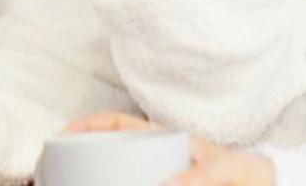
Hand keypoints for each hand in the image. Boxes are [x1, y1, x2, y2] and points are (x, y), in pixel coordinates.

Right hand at [64, 113, 273, 185]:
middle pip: (108, 156)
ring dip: (94, 179)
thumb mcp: (227, 170)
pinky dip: (115, 184)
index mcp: (166, 141)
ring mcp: (158, 178)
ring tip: (66, 183)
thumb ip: (200, 178)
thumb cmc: (253, 175)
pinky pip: (131, 181)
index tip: (62, 135)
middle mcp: (157, 161)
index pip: (119, 125)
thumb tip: (163, 185)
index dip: (88, 125)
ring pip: (116, 177)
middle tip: (52, 175)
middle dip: (78, 161)